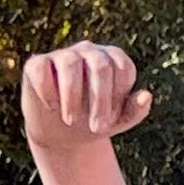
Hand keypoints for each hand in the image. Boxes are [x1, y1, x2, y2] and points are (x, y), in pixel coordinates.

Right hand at [23, 41, 154, 149]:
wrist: (64, 133)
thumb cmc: (97, 121)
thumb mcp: (120, 120)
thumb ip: (136, 109)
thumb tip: (146, 95)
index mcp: (114, 59)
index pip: (123, 68)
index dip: (119, 96)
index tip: (113, 119)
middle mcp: (90, 51)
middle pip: (100, 66)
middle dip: (100, 100)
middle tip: (98, 128)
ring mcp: (63, 55)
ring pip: (69, 63)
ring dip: (72, 96)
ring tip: (71, 120)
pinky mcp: (37, 64)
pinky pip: (41, 68)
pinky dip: (47, 90)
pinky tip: (52, 107)